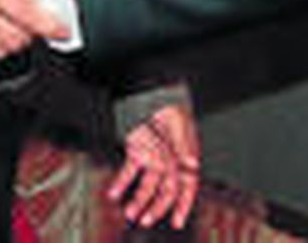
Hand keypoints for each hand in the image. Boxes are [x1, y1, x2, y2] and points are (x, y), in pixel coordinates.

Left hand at [110, 102, 201, 229]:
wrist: (147, 88)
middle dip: (157, 206)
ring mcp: (153, 154)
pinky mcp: (137, 149)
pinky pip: (130, 171)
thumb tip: (193, 165)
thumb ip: (183, 147)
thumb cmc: (167, 101)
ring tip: (129, 212)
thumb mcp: (177, 123)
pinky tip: (114, 193)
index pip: (188, 183)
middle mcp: (170, 157)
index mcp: (185, 152)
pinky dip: (122, 183)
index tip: (178, 220)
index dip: (184, 203)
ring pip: (147, 184)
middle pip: (166, 188)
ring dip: (138, 199)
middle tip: (146, 219)